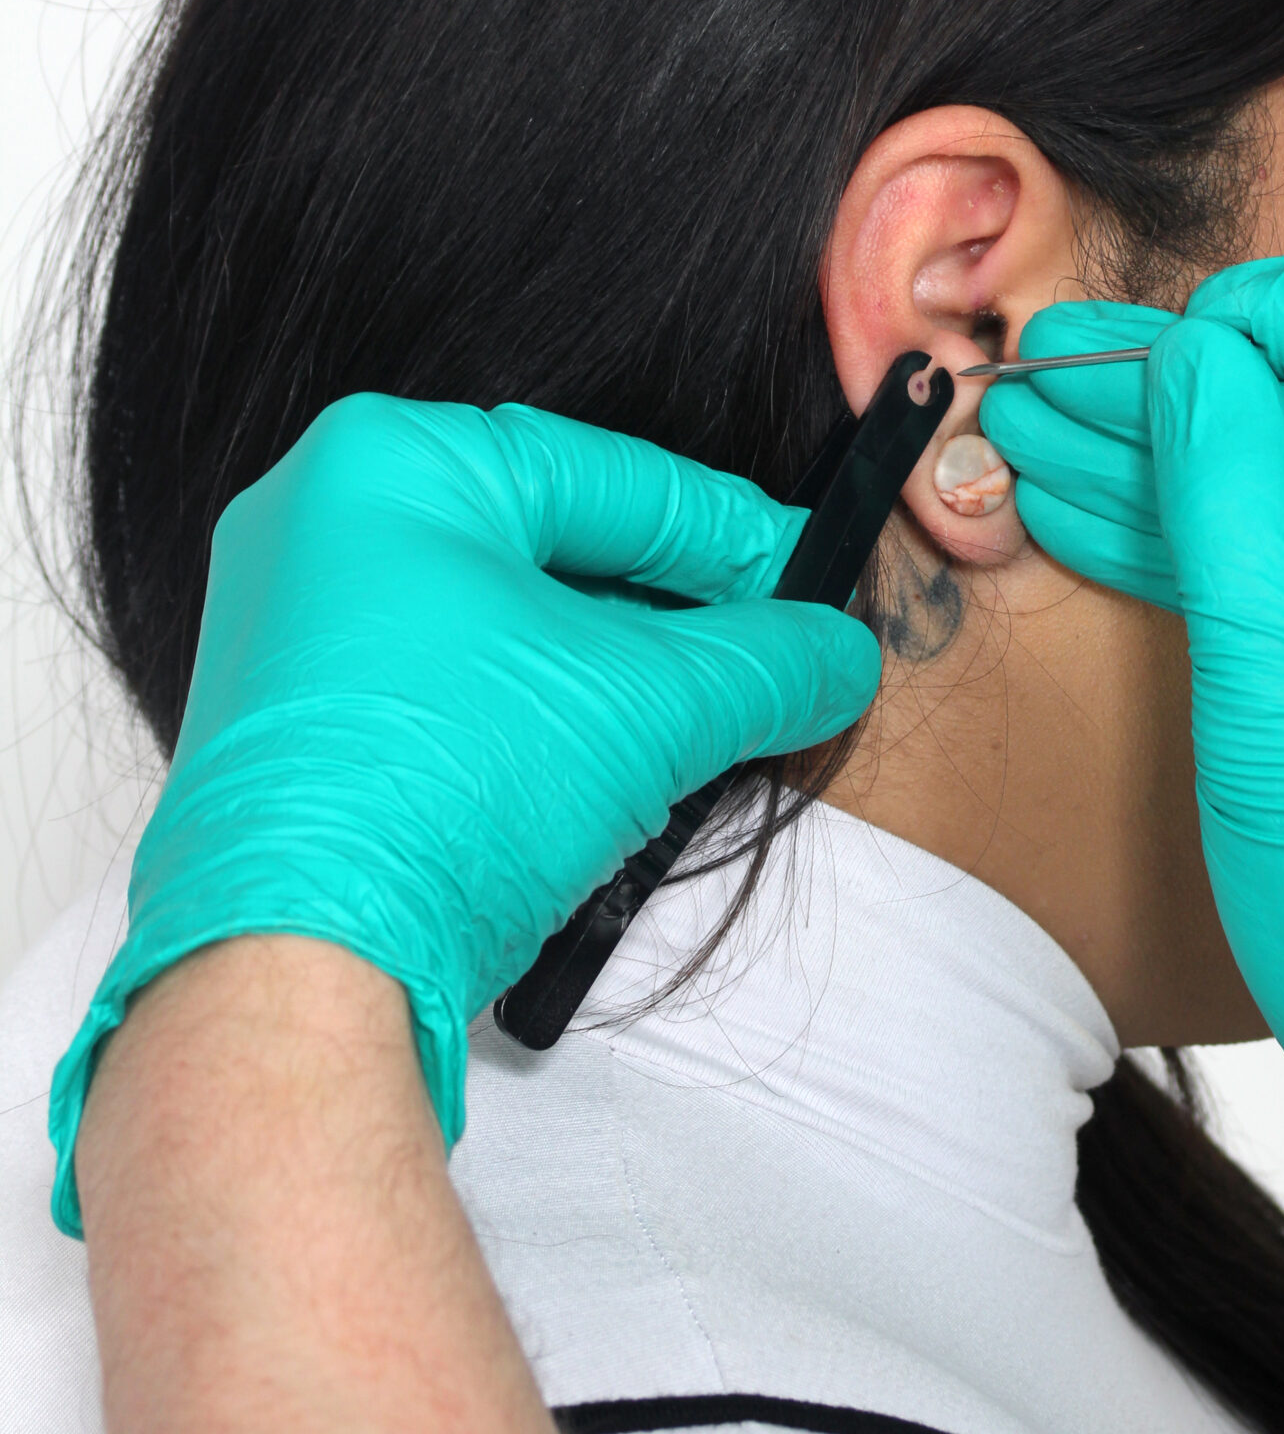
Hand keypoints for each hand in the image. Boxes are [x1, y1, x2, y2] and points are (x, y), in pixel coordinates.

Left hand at [50, 395, 878, 1232]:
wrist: (300, 971)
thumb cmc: (443, 793)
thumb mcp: (650, 707)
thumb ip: (766, 663)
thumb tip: (841, 654)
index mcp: (389, 463)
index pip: (612, 480)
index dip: (734, 536)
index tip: (813, 582)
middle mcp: (320, 521)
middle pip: (554, 545)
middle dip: (676, 610)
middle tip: (775, 651)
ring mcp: (292, 626)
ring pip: (502, 622)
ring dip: (613, 670)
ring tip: (708, 715)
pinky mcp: (291, 722)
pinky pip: (446, 684)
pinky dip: (536, 713)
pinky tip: (609, 762)